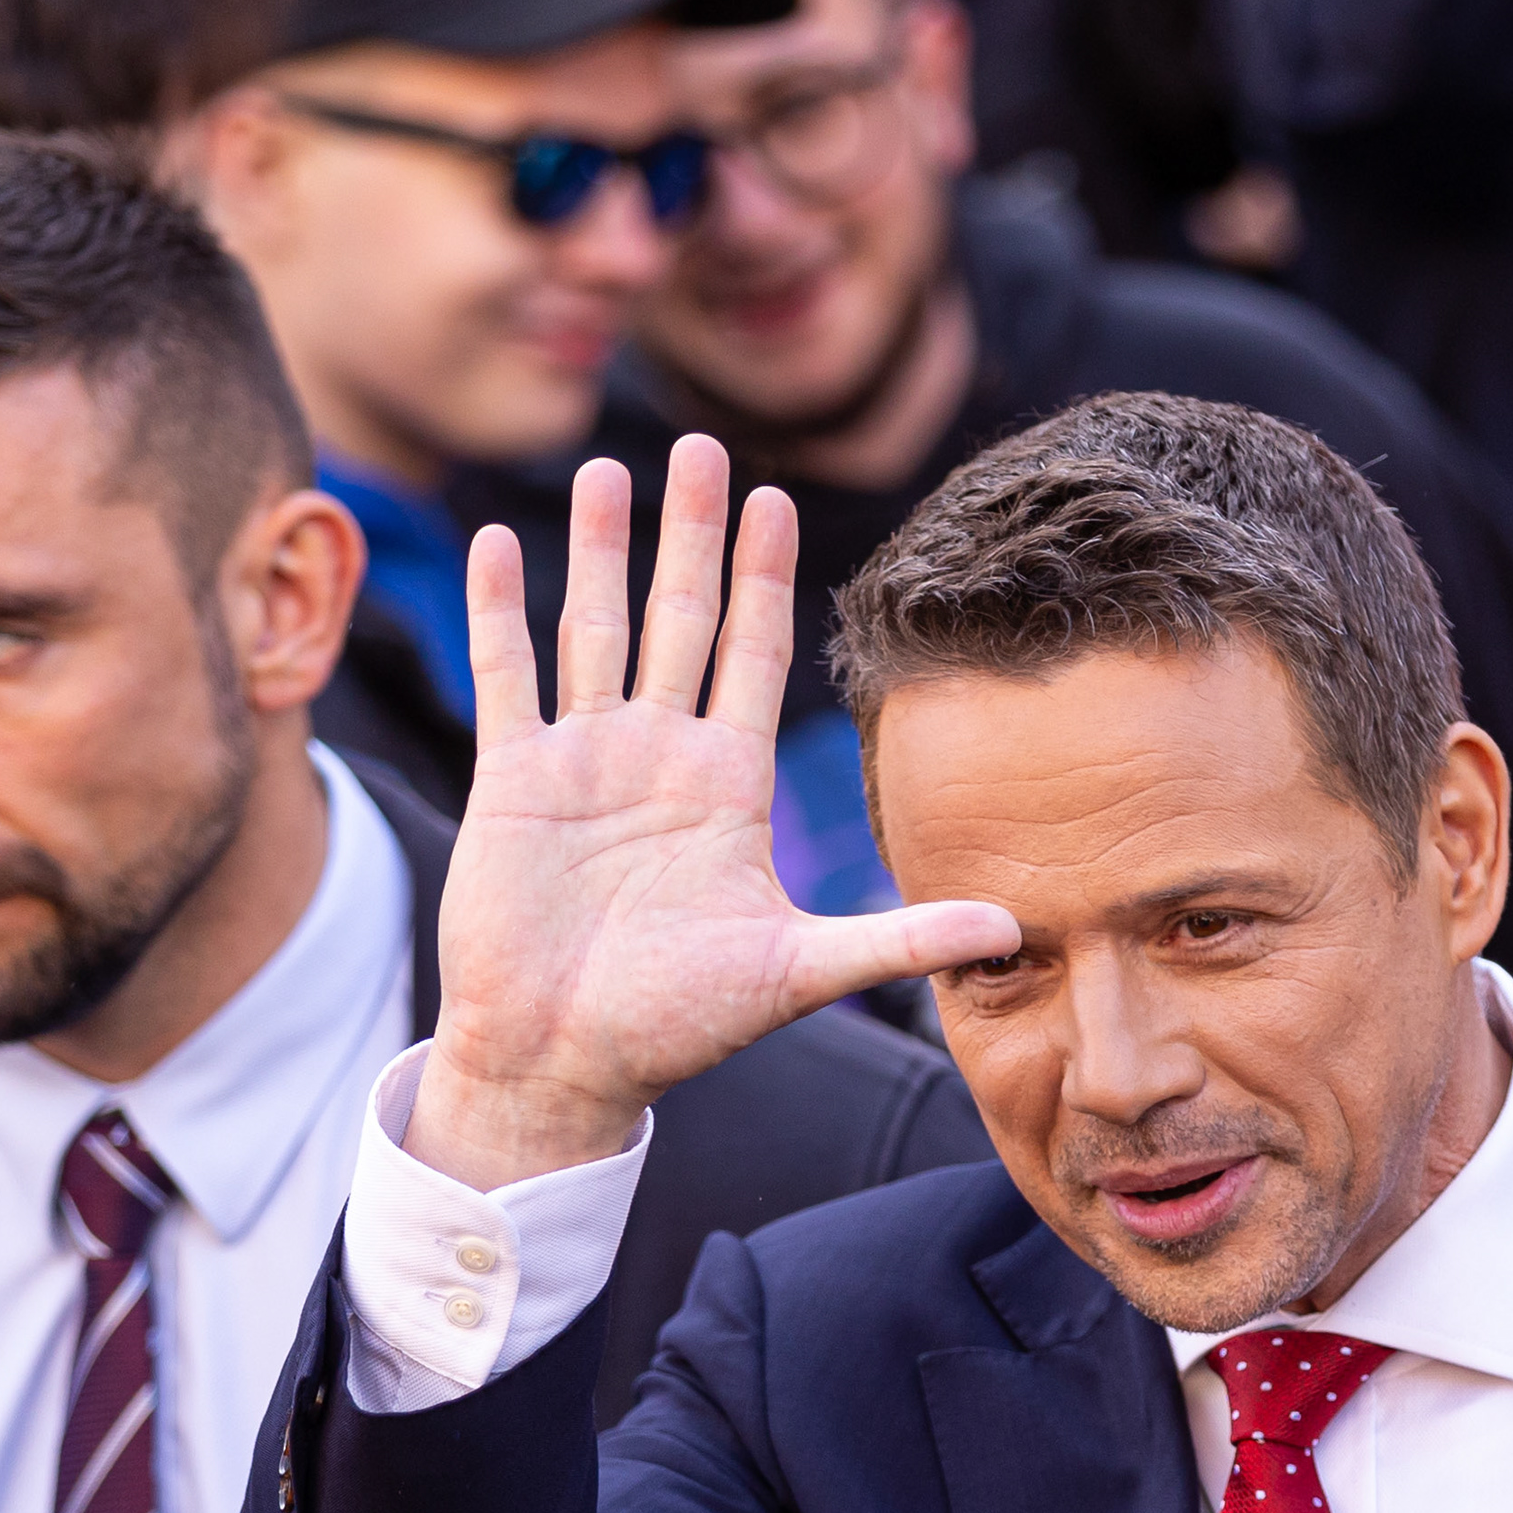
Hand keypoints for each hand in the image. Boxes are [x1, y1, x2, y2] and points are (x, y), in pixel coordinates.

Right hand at [408, 442, 1020, 1190]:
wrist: (568, 1065)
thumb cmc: (678, 1027)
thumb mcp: (801, 974)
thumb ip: (901, 942)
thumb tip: (1015, 929)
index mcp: (726, 787)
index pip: (754, 655)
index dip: (761, 577)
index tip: (773, 498)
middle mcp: (658, 758)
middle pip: (678, 620)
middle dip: (690, 536)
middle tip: (700, 447)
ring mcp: (582, 765)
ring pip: (593, 630)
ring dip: (600, 551)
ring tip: (610, 470)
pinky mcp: (513, 785)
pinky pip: (508, 680)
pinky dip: (500, 613)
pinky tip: (497, 544)